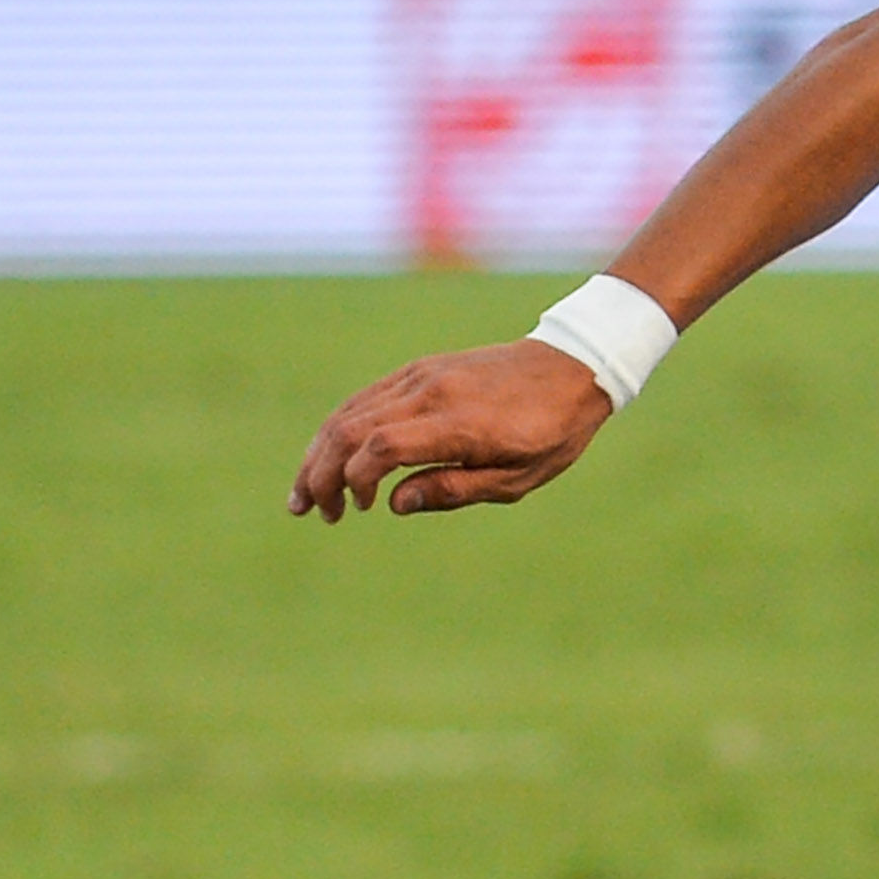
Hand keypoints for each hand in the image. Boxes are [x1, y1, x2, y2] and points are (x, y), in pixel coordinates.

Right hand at [289, 340, 611, 521]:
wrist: (572, 366)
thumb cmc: (551, 431)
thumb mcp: (518, 478)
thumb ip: (454, 490)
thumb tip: (393, 504)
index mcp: (459, 424)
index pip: (381, 446)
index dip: (355, 480)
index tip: (361, 509)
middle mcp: (432, 393)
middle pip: (350, 428)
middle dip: (319, 473)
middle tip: (310, 512)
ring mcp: (421, 376)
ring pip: (349, 411)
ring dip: (319, 452)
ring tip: (306, 493)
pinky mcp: (419, 369)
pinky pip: (366, 397)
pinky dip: (339, 428)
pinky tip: (331, 456)